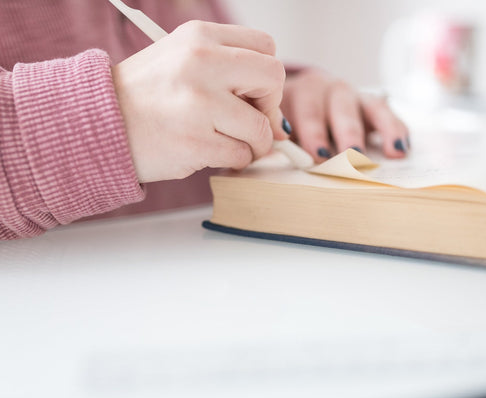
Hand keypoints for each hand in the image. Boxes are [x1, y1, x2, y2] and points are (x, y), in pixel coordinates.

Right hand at [112, 21, 287, 182]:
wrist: (97, 124)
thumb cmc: (143, 96)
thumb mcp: (181, 60)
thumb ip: (226, 71)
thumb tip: (275, 112)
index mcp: (200, 37)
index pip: (265, 47)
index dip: (266, 76)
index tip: (253, 95)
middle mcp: (202, 63)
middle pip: (273, 78)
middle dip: (270, 107)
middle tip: (253, 122)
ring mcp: (199, 103)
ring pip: (260, 127)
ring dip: (254, 143)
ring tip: (230, 144)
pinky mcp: (196, 141)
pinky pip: (241, 155)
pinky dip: (234, 160)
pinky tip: (212, 153)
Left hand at [281, 69, 409, 160]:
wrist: (304, 103)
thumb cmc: (290, 121)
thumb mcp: (279, 127)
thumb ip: (278, 140)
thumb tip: (268, 155)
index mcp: (302, 91)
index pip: (308, 109)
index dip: (313, 131)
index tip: (319, 154)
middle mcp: (330, 89)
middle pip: (341, 108)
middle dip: (348, 133)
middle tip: (353, 155)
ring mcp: (355, 96)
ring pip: (370, 107)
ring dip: (383, 129)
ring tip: (391, 152)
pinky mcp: (373, 106)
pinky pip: (388, 115)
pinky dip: (397, 131)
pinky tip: (402, 149)